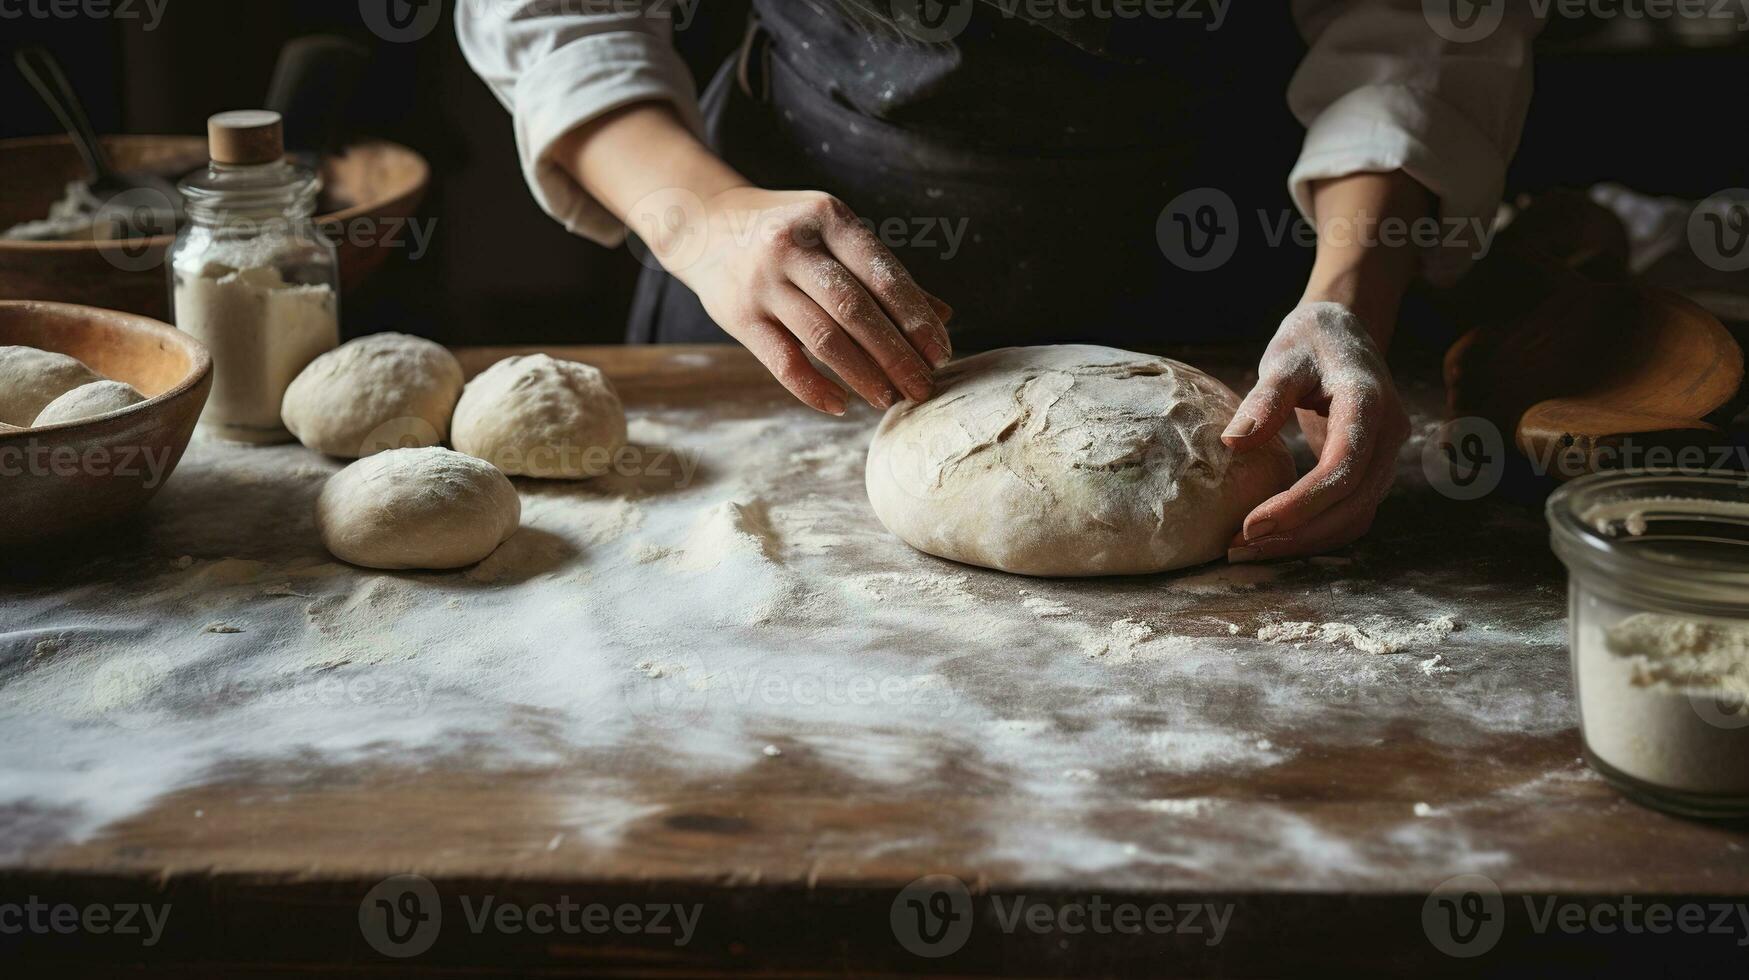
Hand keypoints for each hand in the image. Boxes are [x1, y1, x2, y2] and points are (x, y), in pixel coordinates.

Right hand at [673, 187, 953, 415]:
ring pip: (823, 337)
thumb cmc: (786, 233)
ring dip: (863, 375)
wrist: (702, 224)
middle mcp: (795, 246)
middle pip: (856, 309)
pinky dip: (814, 388)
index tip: (941, 353)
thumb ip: (883, 274)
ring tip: (889, 399)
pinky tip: (840, 404)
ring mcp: (764, 281)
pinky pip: (783, 361)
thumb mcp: (833, 235)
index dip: (916, 318)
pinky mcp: (739, 315)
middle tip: (923, 388)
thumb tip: (944, 316)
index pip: (883, 275)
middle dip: (896, 354)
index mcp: (830, 219)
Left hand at [1221, 302, 1409, 561]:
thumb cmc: (1311, 340)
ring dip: (1305, 540)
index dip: (1300, 503)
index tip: (1251, 525)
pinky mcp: (1372, 469)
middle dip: (1297, 533)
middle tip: (1239, 548)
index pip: (1343, 468)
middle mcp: (1388, 434)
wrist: (1345, 332)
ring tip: (1249, 549)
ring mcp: (1385, 455)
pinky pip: (1352, 512)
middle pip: (1353, 503)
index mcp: (1369, 403)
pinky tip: (1275, 538)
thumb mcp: (1284, 358)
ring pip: (1356, 516)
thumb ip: (1264, 399)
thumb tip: (1232, 444)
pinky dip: (1316, 531)